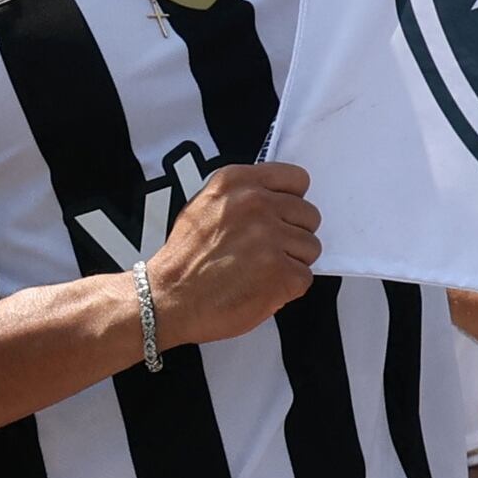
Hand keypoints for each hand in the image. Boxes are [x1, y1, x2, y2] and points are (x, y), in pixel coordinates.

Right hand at [146, 164, 322, 347]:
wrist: (167, 298)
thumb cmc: (185, 258)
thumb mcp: (205, 205)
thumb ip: (243, 196)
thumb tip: (279, 200)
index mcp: (237, 182)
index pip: (297, 179)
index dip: (291, 202)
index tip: (280, 216)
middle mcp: (256, 204)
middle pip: (309, 215)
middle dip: (292, 235)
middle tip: (263, 252)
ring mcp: (270, 238)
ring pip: (311, 247)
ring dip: (291, 262)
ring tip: (258, 271)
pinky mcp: (281, 272)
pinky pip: (304, 277)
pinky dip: (287, 288)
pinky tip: (259, 287)